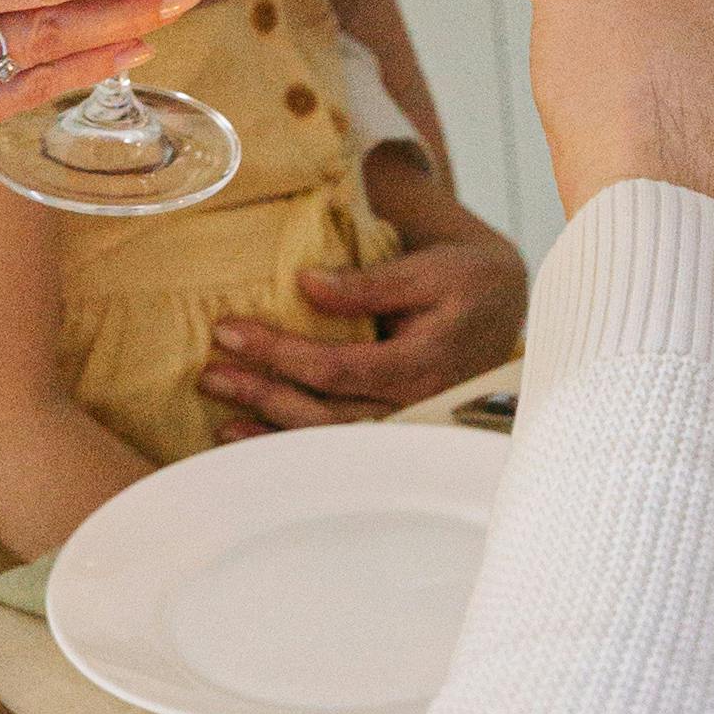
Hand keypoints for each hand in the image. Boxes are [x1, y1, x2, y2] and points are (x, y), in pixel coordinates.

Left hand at [206, 209, 529, 429]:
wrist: (503, 307)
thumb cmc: (466, 282)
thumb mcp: (429, 269)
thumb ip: (371, 283)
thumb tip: (306, 284)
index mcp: (424, 363)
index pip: (337, 368)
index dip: (279, 354)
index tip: (228, 331)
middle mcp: (414, 406)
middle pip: (326, 414)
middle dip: (263, 395)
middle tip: (210, 375)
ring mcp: (405, 424)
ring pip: (331, 440)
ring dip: (273, 432)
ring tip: (221, 422)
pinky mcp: (395, 429)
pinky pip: (340, 445)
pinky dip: (294, 444)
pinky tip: (255, 441)